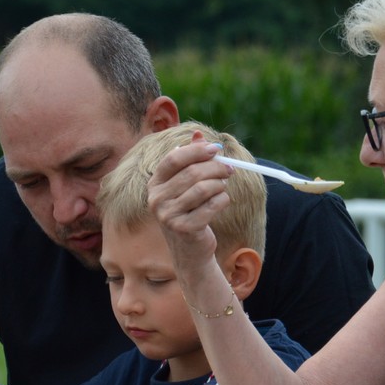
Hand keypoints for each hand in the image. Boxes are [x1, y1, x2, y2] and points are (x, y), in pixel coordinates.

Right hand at [147, 132, 228, 274]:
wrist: (190, 250)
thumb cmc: (189, 212)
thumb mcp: (186, 185)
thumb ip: (191, 159)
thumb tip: (198, 134)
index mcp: (154, 184)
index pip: (174, 159)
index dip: (196, 151)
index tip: (216, 149)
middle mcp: (156, 199)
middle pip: (192, 173)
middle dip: (216, 168)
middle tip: (230, 168)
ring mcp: (168, 215)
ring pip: (203, 188)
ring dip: (219, 185)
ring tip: (223, 187)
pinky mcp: (184, 229)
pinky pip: (211, 206)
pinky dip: (222, 200)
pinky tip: (222, 202)